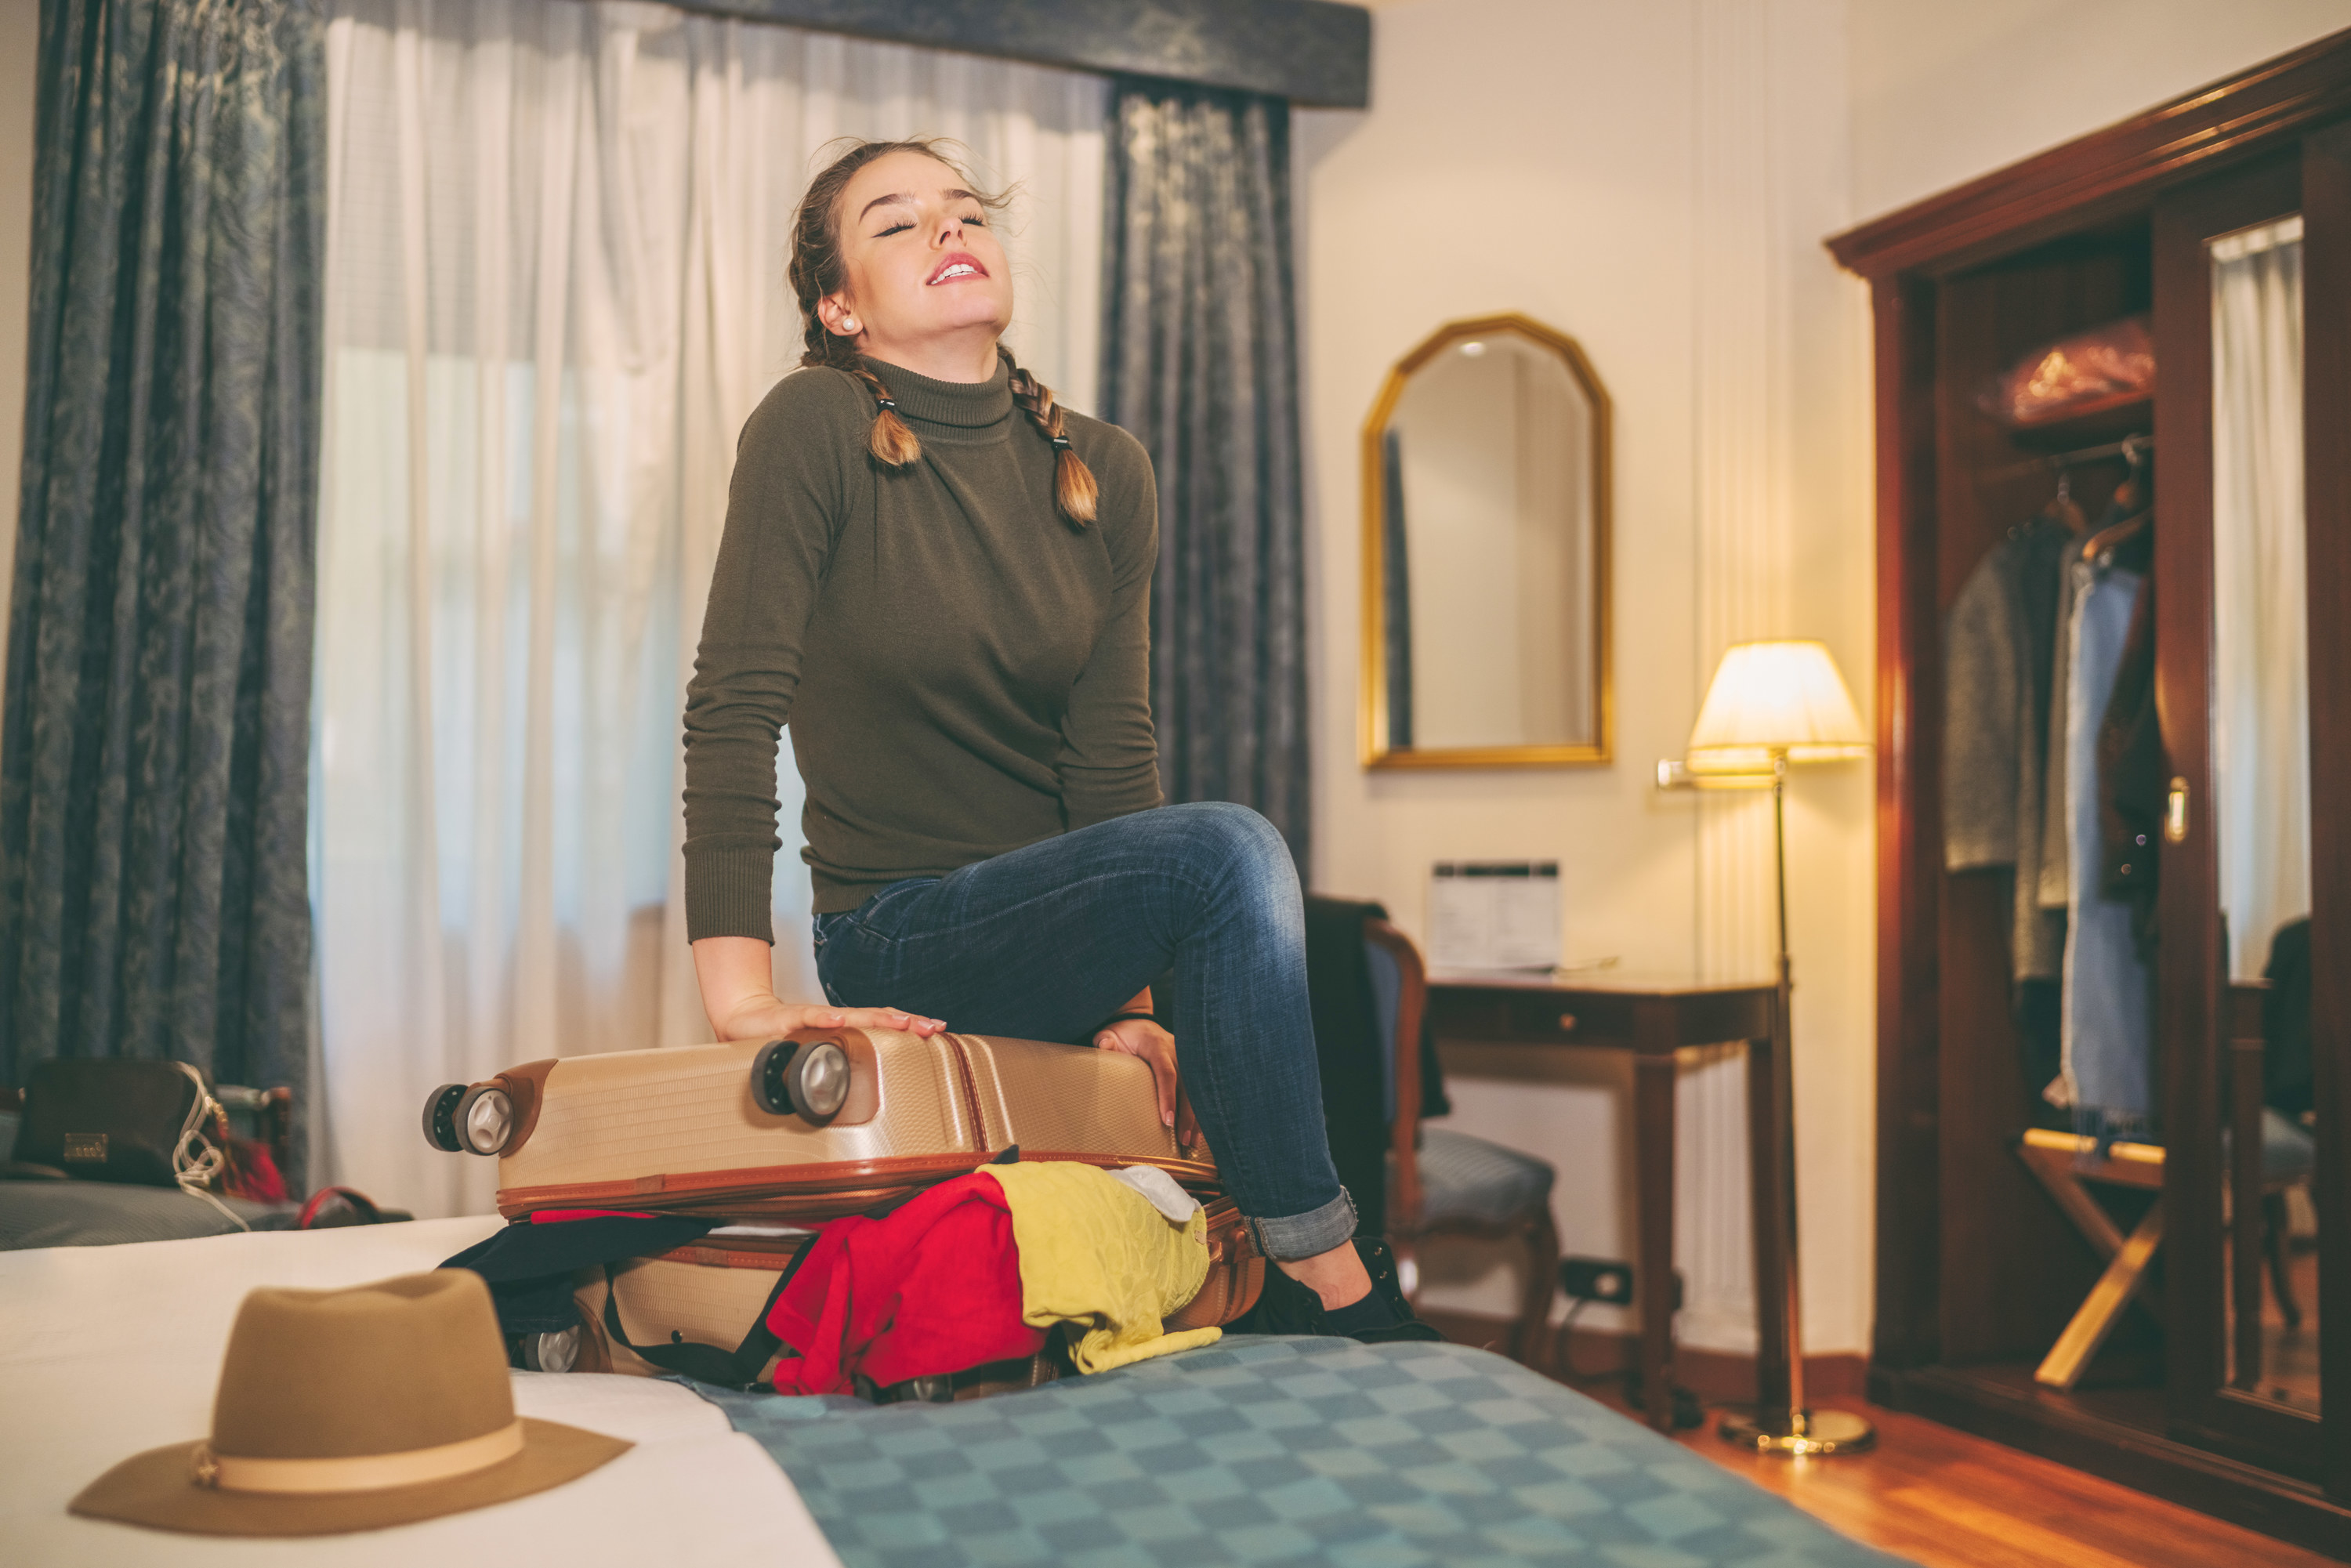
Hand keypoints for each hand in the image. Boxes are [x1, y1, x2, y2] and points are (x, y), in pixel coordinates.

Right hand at [711, 995, 946, 1043]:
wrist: (743, 1020)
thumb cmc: (783, 1038)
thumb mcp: (816, 1054)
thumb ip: (840, 1063)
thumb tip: (870, 1084)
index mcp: (843, 1029)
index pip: (882, 1023)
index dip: (910, 1025)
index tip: (938, 1030)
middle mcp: (833, 1020)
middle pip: (875, 1017)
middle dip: (906, 1021)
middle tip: (932, 1026)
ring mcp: (812, 1018)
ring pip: (850, 1016)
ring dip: (876, 1017)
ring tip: (900, 1021)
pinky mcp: (787, 1020)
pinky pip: (807, 1018)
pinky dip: (824, 1018)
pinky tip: (838, 1020)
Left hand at [1093, 1016, 1194, 1139]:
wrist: (1141, 1024)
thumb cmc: (1124, 1034)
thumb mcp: (1110, 1033)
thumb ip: (1106, 1040)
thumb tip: (1106, 1044)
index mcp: (1157, 1045)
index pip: (1166, 1072)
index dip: (1168, 1096)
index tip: (1168, 1120)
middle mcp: (1177, 1051)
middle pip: (1188, 1085)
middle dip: (1187, 1114)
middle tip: (1184, 1139)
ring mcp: (1187, 1059)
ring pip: (1198, 1090)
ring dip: (1197, 1117)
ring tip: (1192, 1142)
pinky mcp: (1192, 1068)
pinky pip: (1199, 1090)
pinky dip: (1200, 1111)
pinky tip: (1199, 1131)